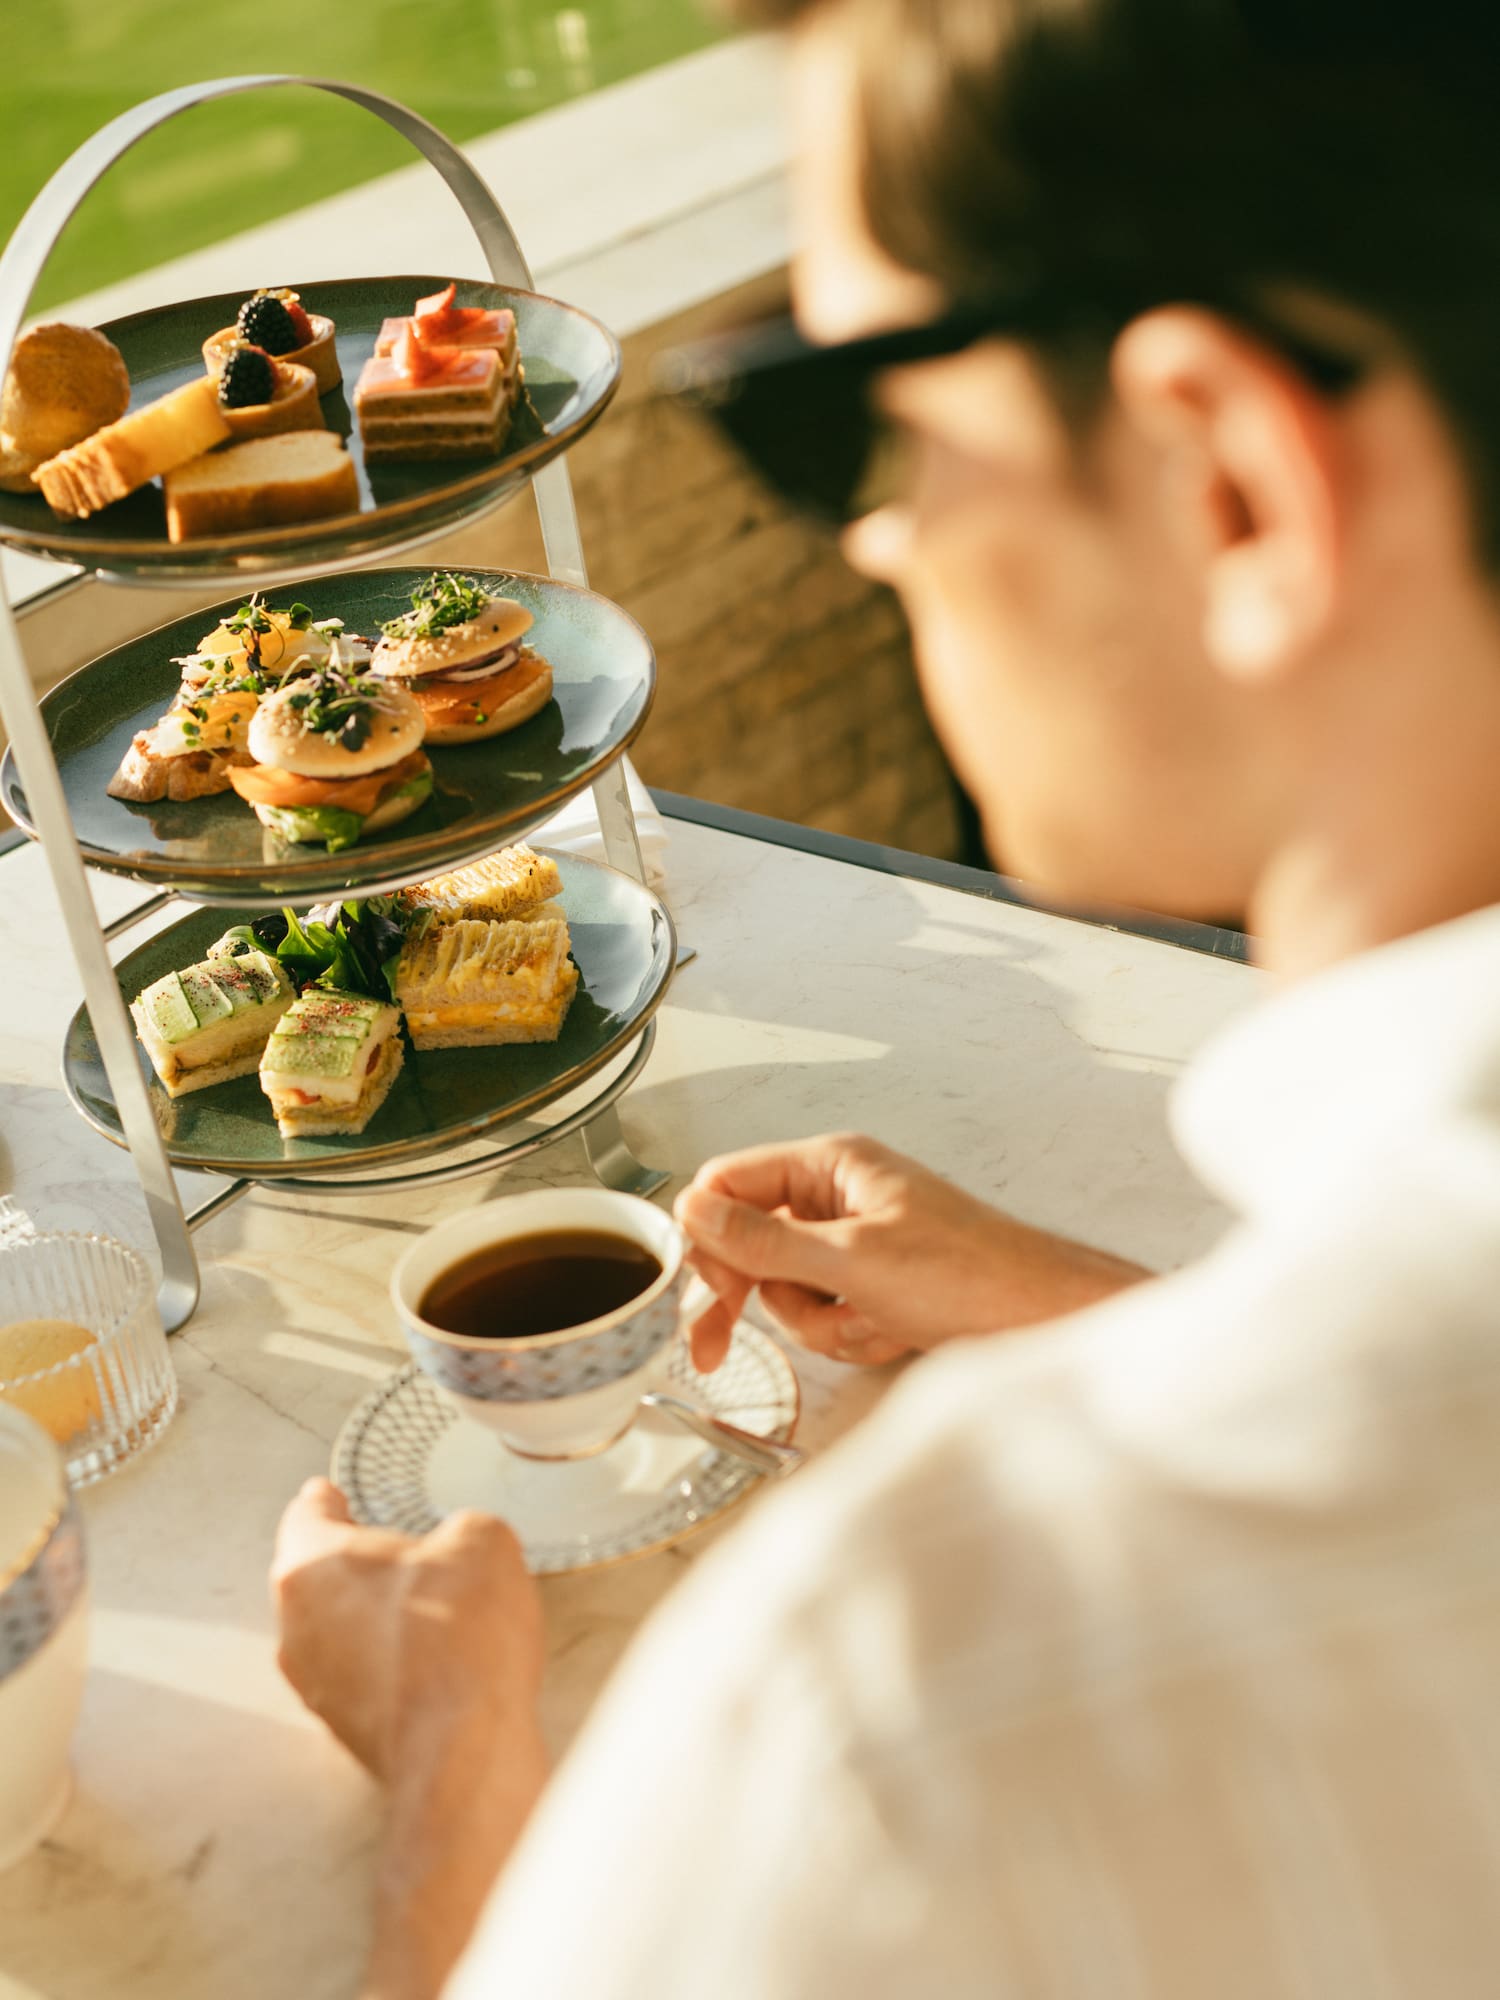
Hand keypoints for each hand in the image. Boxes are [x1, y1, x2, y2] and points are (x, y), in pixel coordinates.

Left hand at [272, 1478, 543, 1782]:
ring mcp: (316, 1687)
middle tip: (403, 1556)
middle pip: (319, 1578)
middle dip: (360, 1567)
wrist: (465, 1744)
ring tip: (433, 1615)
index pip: (308, 1515)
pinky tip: (437, 1665)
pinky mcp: (344, 1732)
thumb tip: (463, 1547)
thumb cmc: (458, 1639)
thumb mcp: (482, 1541)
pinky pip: (362, 1680)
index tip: (327, 1495)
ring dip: (375, 1622)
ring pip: (338, 1634)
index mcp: (313, 1564)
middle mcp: (297, 1627)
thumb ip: (462, 1529)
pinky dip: (391, 1668)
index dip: (328, 1500)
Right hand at [676, 1133, 1148, 1370]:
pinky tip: (891, 1333)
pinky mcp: (873, 1287)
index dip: (705, 1236)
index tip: (693, 1287)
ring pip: (787, 1292)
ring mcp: (856, 1245)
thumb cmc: (972, 1273)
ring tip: (869, 1320)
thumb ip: (765, 1238)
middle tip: (713, 1346)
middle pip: (751, 1243)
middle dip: (757, 1296)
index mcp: (832, 1166)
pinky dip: (851, 1335)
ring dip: (820, 1323)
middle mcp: (839, 1198)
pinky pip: (826, 1318)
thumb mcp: (852, 1258)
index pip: (732, 1183)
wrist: (1042, 1320)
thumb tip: (694, 1213)